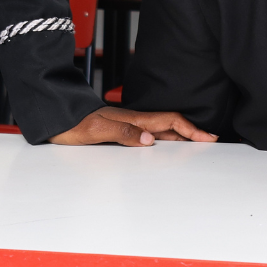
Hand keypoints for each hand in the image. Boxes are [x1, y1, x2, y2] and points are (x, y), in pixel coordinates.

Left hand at [49, 106, 216, 145]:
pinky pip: (149, 136)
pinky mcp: (120, 132)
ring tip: (194, 145)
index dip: (191, 129)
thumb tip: (150, 139)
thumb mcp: (97, 130)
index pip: (170, 121)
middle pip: (171, 125)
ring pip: (161, 131)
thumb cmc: (74, 123)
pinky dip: (164, 140)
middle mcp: (134, 122)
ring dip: (180, 137)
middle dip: (192, 132)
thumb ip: (124, 133)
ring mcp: (128, 126)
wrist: (57, 118)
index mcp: (134, 120)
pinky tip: (163, 147)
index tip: (208, 137)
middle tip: (209, 141)